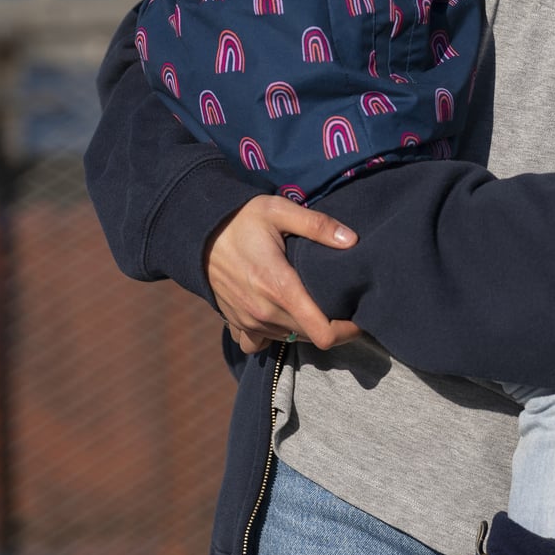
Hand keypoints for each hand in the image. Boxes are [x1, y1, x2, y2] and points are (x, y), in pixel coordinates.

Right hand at [206, 195, 362, 353]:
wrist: (194, 231)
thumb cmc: (240, 218)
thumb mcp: (278, 210)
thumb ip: (317, 225)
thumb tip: (352, 240)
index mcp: (280, 287)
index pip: (323, 332)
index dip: (348, 331)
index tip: (359, 317)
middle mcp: (264, 312)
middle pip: (311, 338)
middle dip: (331, 326)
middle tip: (341, 304)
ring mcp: (248, 322)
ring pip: (289, 340)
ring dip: (305, 329)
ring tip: (313, 304)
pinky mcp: (236, 324)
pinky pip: (261, 344)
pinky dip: (274, 335)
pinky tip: (280, 314)